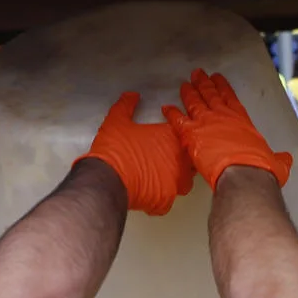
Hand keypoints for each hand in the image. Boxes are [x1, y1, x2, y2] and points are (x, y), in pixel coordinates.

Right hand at [75, 91, 193, 215]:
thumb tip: (132, 96)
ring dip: (174, 180)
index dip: (175, 138)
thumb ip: (126, 105)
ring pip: (184, 182)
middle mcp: (178, 159)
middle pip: (190, 159)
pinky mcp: (166, 201)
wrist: (107, 177)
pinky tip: (149, 196)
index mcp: (170, 138)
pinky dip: (159, 200)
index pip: (185, 135)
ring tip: (159, 179)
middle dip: (181, 160)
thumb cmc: (114, 149)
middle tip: (164, 160)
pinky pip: (167, 202)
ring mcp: (175, 182)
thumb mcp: (117, 121)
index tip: (165, 140)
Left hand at [163, 70, 292, 188]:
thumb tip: (286, 160)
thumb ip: (279, 159)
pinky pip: (178, 121)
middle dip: (204, 83)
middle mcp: (223, 117)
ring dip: (189, 93)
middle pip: (210, 95)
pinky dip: (172, 114)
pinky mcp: (192, 135)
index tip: (217, 78)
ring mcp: (206, 124)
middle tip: (197, 74)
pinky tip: (166, 108)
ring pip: (194, 103)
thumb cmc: (261, 169)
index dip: (223, 88)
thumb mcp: (277, 162)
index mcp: (241, 121)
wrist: (245, 176)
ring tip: (185, 85)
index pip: (230, 98)